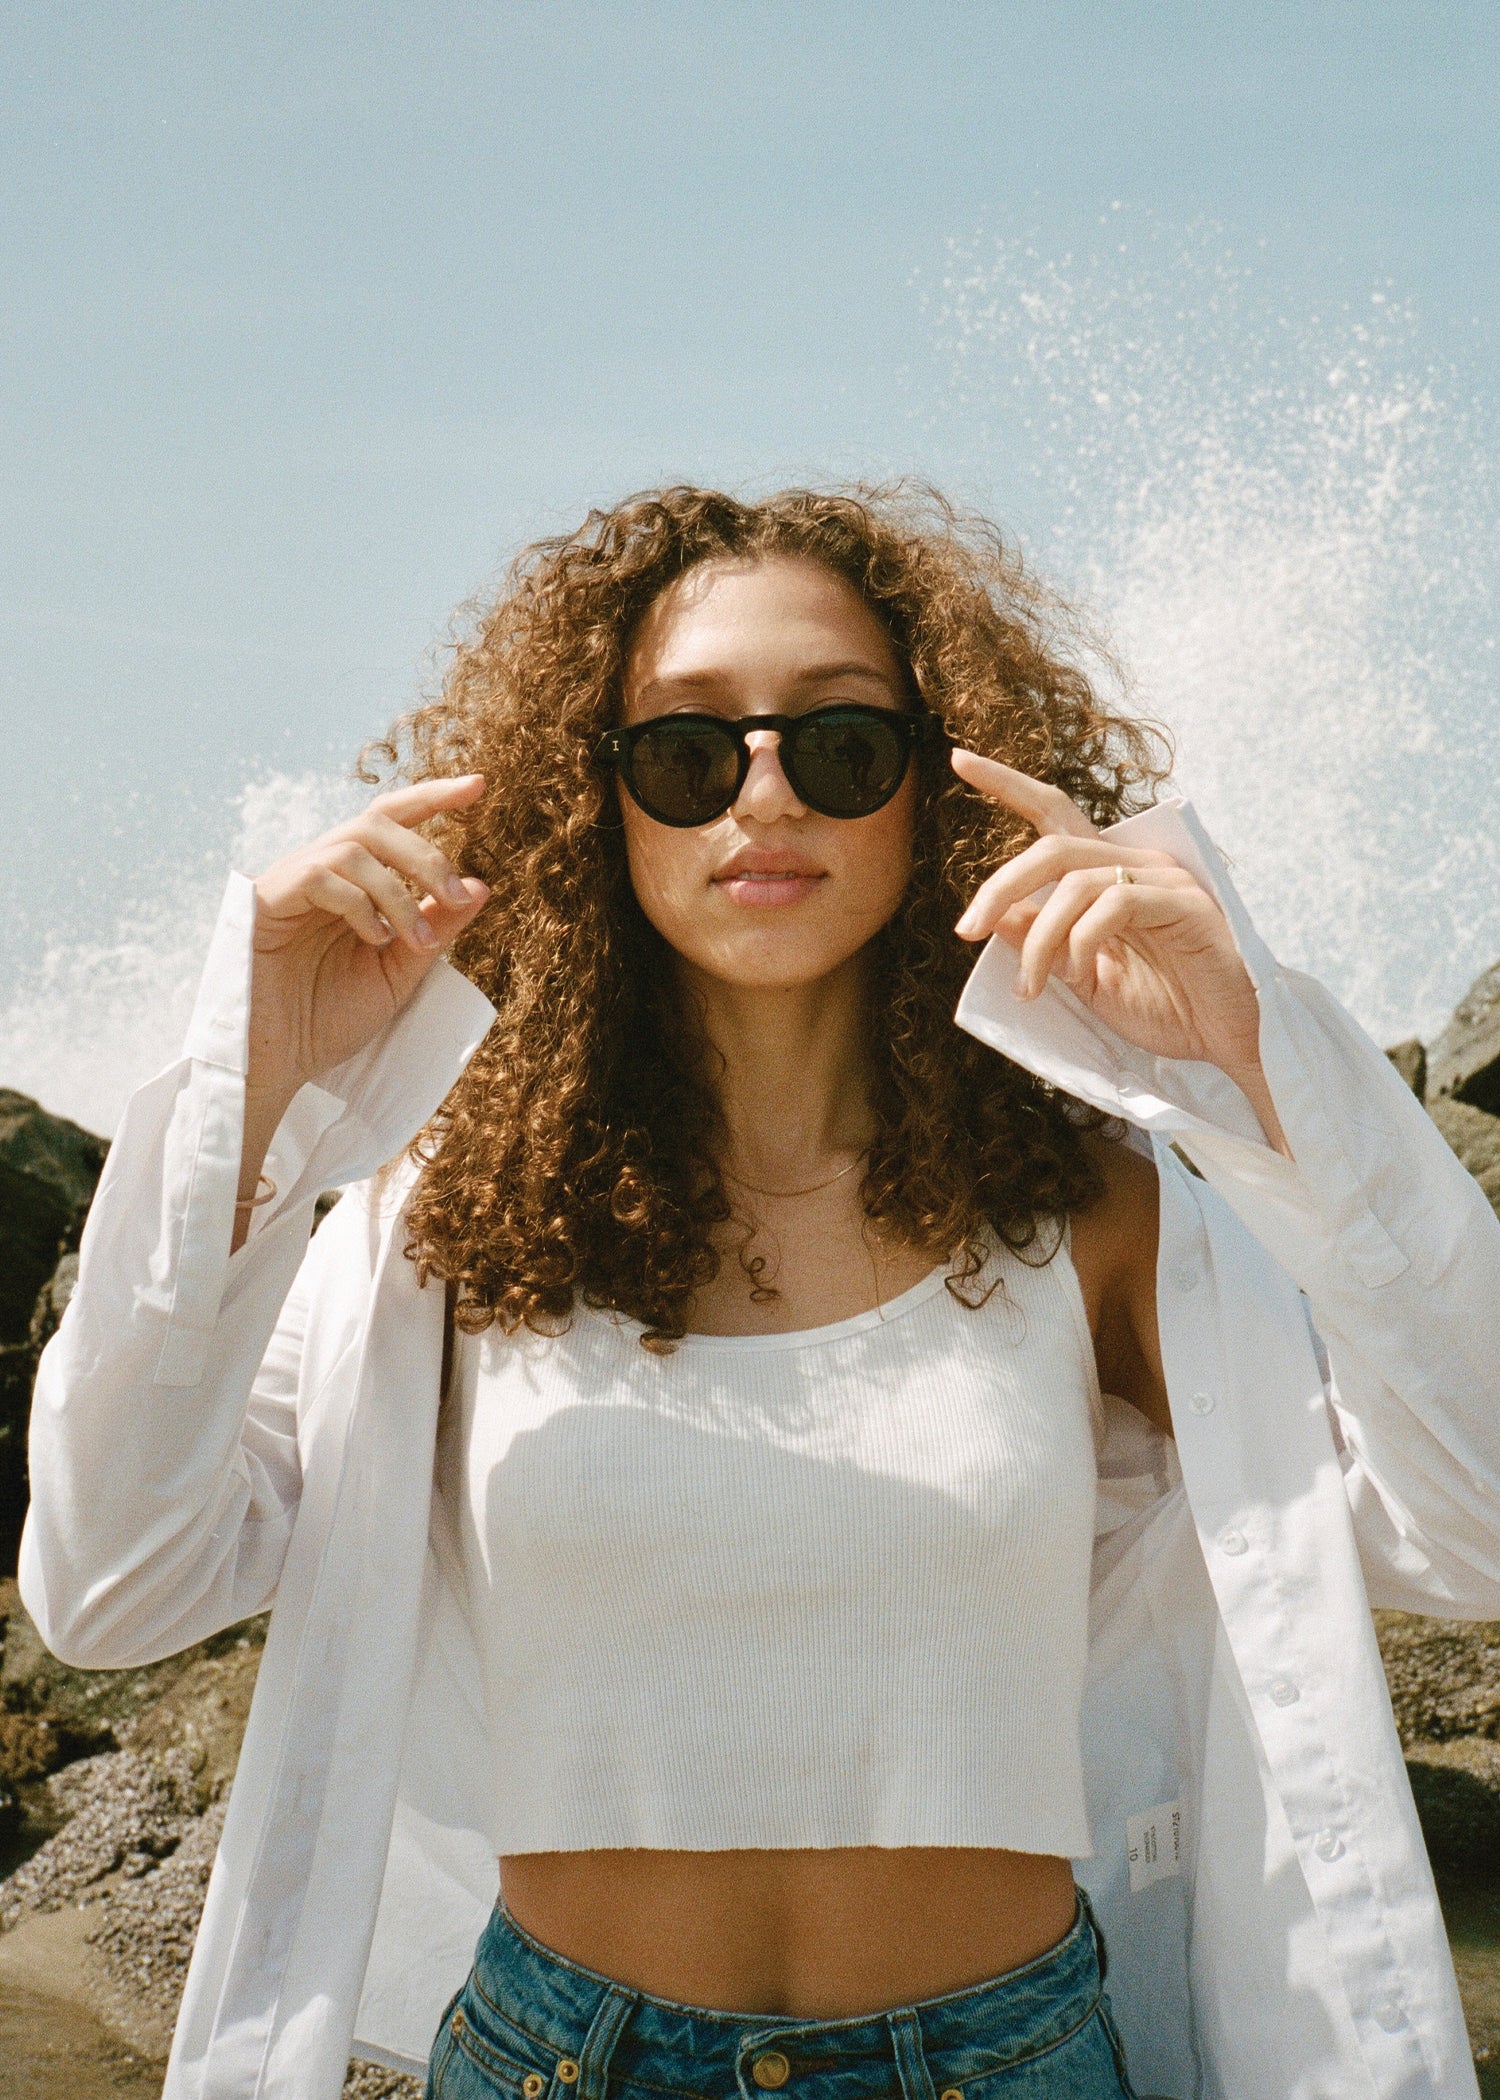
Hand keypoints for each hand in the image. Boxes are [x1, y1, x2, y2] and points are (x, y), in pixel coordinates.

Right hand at [246, 774, 490, 1109]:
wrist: (277, 1063)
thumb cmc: (328, 1018)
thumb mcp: (399, 973)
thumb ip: (435, 930)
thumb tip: (478, 887)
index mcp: (351, 882)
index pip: (392, 821)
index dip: (434, 797)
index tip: (480, 785)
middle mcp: (319, 871)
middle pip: (378, 822)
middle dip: (427, 854)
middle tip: (456, 894)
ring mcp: (289, 882)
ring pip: (353, 847)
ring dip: (398, 891)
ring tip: (414, 941)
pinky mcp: (262, 902)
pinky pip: (319, 875)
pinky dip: (359, 903)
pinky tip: (372, 938)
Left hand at [950, 749, 1277, 1123]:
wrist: (1229, 1041)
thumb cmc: (1167, 1007)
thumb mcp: (1084, 977)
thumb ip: (1043, 943)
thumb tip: (994, 917)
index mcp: (1108, 876)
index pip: (1053, 815)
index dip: (1008, 785)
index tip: (959, 761)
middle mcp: (1135, 865)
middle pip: (1052, 848)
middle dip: (999, 886)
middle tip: (966, 930)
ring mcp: (1164, 881)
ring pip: (1076, 882)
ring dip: (1038, 938)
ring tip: (1029, 986)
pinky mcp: (1187, 905)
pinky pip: (1117, 904)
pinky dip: (1083, 939)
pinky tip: (1080, 973)